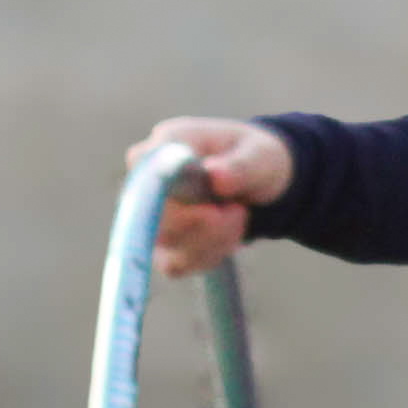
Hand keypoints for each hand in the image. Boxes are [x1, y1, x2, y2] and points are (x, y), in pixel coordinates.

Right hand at [138, 117, 295, 276]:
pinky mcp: (160, 243)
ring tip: (236, 215)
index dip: (171, 195)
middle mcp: (147, 178)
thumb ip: (240, 165)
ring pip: (166, 244)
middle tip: (238, 210)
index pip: (146, 169)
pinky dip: (208, 256)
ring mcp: (148, 213)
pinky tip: (226, 236)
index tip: (211, 211)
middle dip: (205, 224)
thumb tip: (214, 175)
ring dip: (212, 241)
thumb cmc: (254, 158)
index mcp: (167, 143)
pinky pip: (175, 264)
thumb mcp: (260, 155)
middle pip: (153, 215)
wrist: (257, 180)